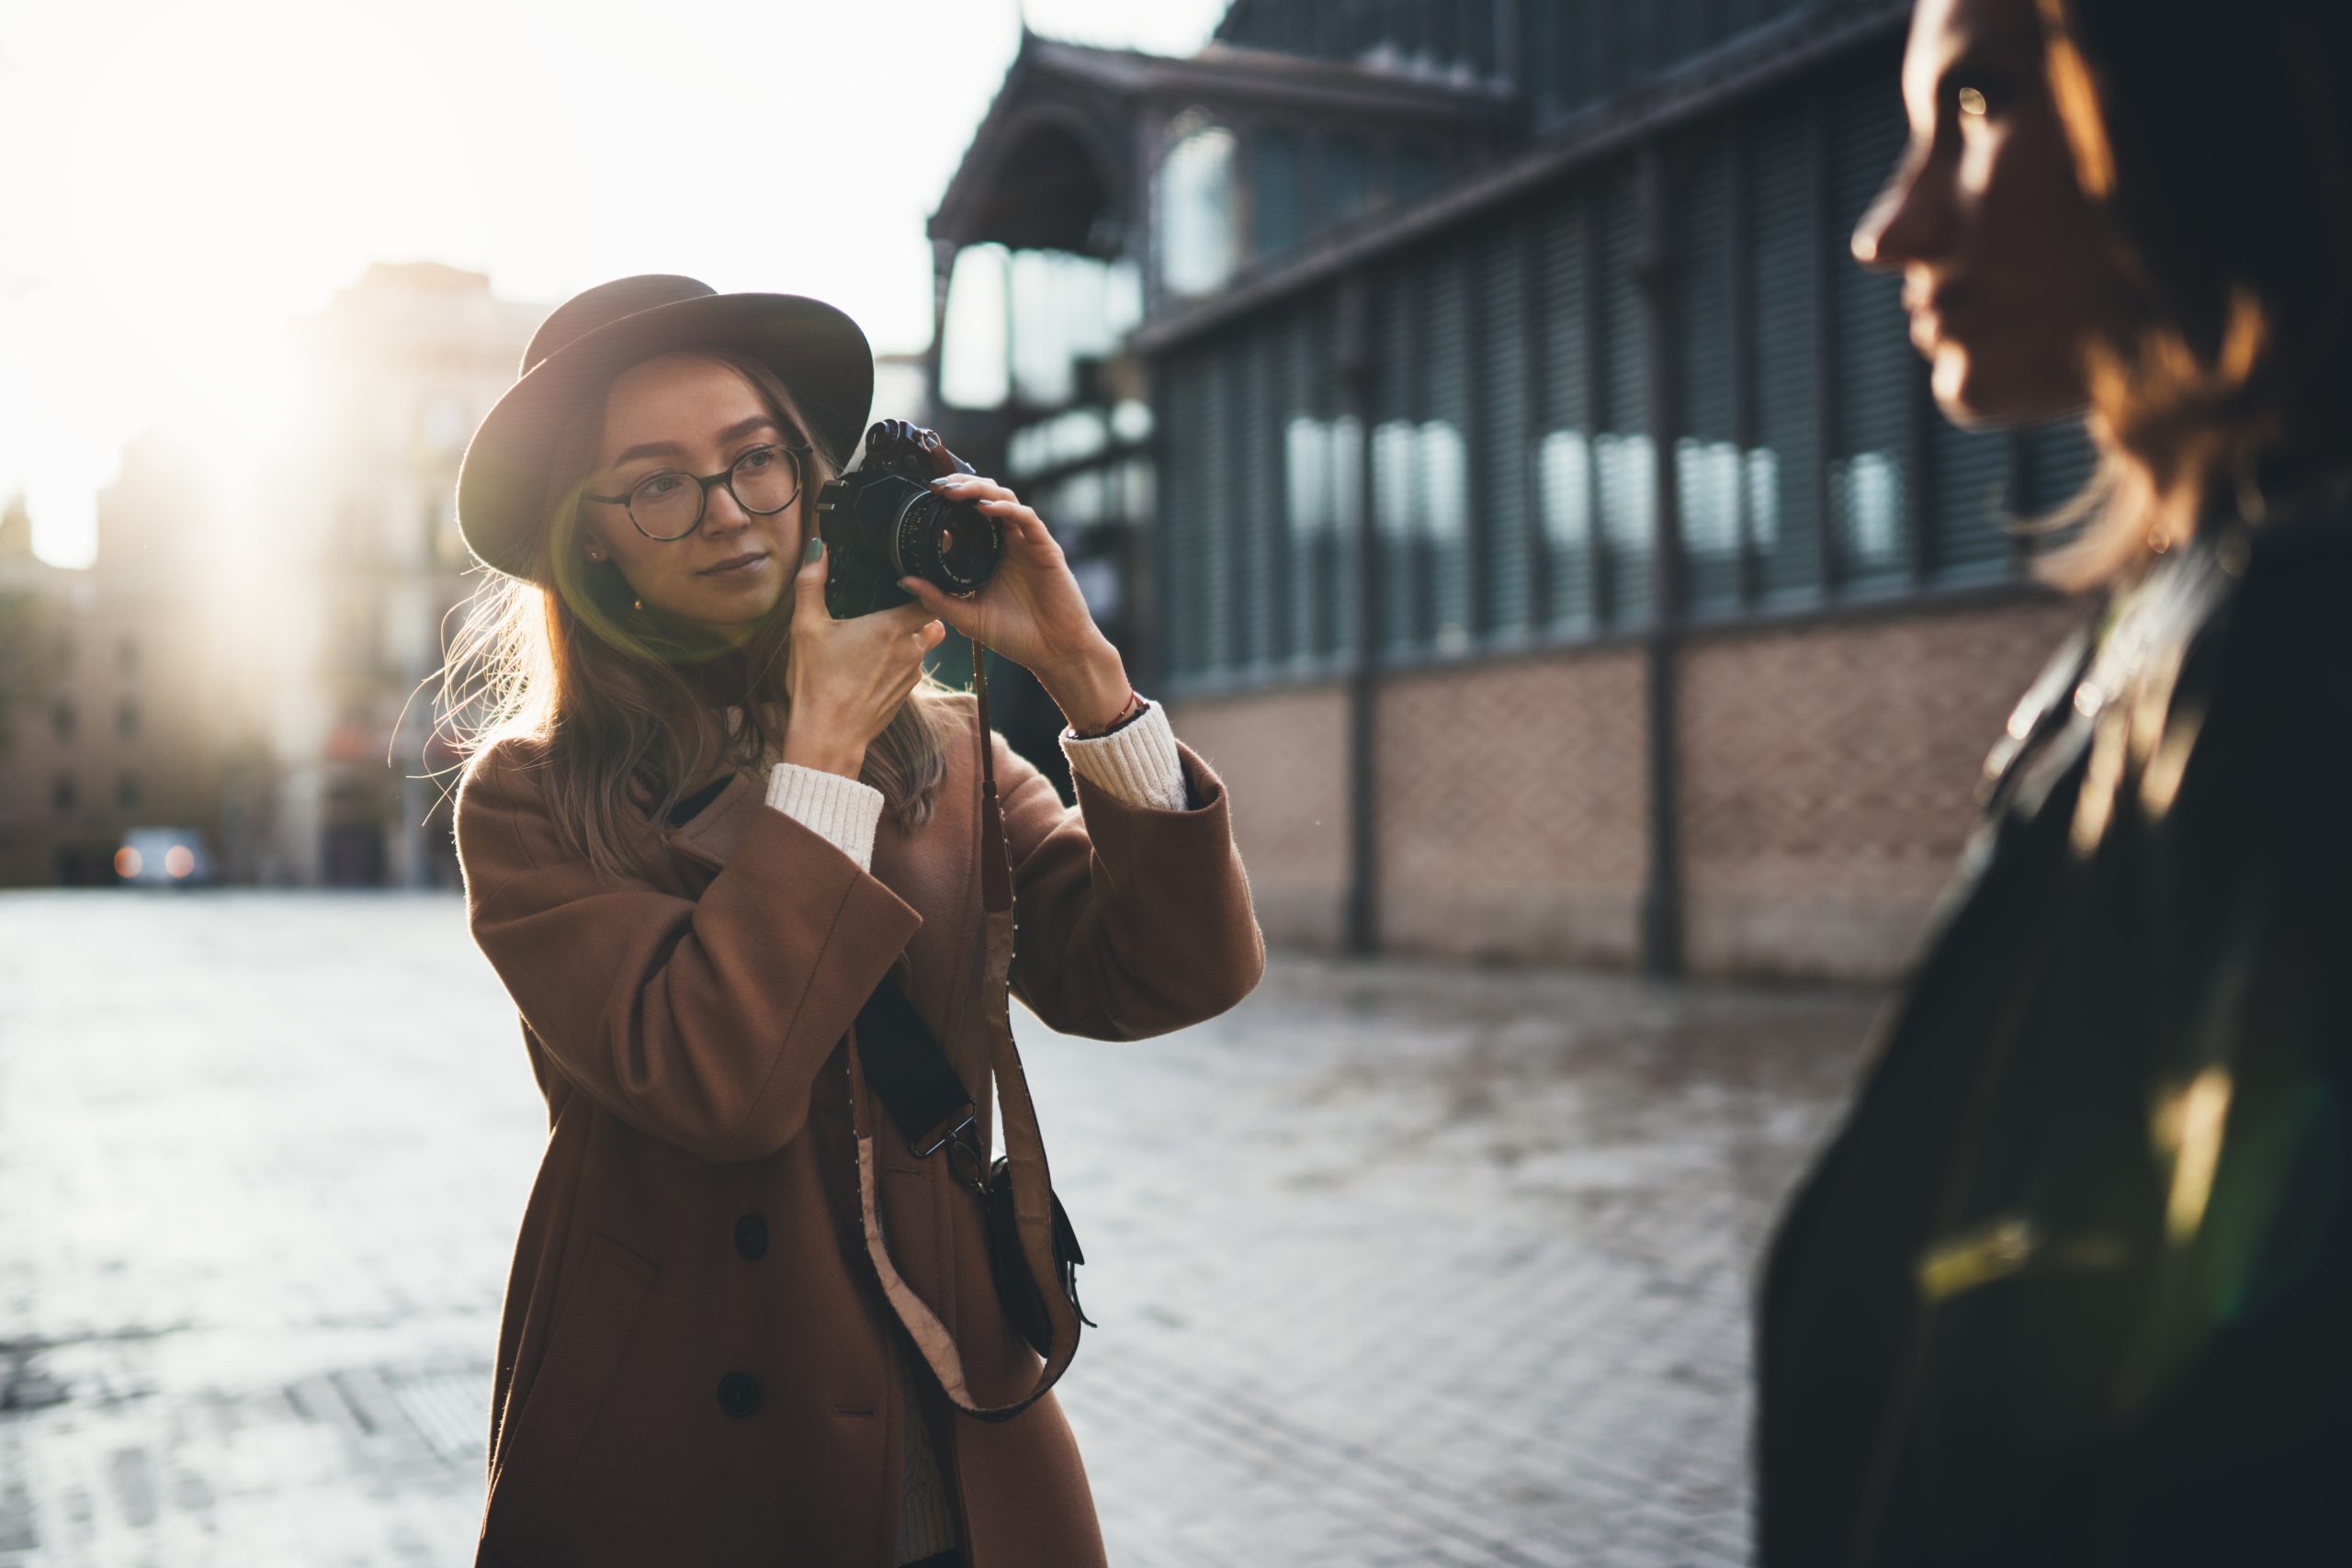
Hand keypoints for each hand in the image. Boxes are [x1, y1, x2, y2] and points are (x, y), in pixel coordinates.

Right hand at [782, 541, 945, 777]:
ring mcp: (912, 675)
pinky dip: (898, 662)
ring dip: (906, 639)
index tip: (906, 580)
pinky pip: (910, 668)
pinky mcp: (905, 696)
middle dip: (915, 612)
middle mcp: (912, 650)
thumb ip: (812, 583)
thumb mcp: (806, 627)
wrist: (828, 737)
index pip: (931, 597)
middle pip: (930, 620)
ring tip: (875, 636)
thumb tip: (818, 548)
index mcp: (893, 627)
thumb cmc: (817, 682)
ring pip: (921, 646)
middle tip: (888, 606)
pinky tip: (870, 665)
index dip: (925, 586)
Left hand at [898, 476, 1131, 732]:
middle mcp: (1009, 542)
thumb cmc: (1015, 636)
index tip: (925, 497)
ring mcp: (1027, 543)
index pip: (969, 513)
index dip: (949, 500)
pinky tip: (985, 509)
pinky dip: (1005, 509)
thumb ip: (936, 598)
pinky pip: (1026, 518)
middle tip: (937, 487)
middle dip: (962, 485)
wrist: (1054, 653)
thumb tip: (904, 580)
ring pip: (1005, 499)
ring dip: (980, 490)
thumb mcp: (966, 617)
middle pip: (986, 496)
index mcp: (990, 553)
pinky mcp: (1045, 548)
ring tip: (955, 491)